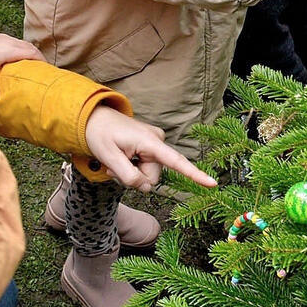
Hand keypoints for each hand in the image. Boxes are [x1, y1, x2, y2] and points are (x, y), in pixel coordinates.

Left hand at [0, 31, 44, 101]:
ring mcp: (8, 38)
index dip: (41, 59)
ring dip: (32, 51)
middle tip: (44, 66)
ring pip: (26, 44)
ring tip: (35, 61)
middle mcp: (12, 43)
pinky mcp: (4, 37)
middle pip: (32, 48)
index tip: (46, 67)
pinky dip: (25, 48)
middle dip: (39, 56)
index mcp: (12, 51)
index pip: (32, 53)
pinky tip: (21, 55)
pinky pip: (19, 42)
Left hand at [83, 106, 217, 192]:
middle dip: (134, 178)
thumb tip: (147, 188)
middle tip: (114, 167)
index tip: (213, 183)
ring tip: (116, 161)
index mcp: (150, 142)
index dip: (195, 174)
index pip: (176, 161)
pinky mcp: (150, 147)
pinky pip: (145, 168)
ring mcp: (154, 144)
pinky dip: (131, 168)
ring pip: (148, 175)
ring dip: (130, 174)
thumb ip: (129, 176)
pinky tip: (121, 158)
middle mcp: (157, 141)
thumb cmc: (99, 134)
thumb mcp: (109, 158)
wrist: (93, 118)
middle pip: (153, 177)